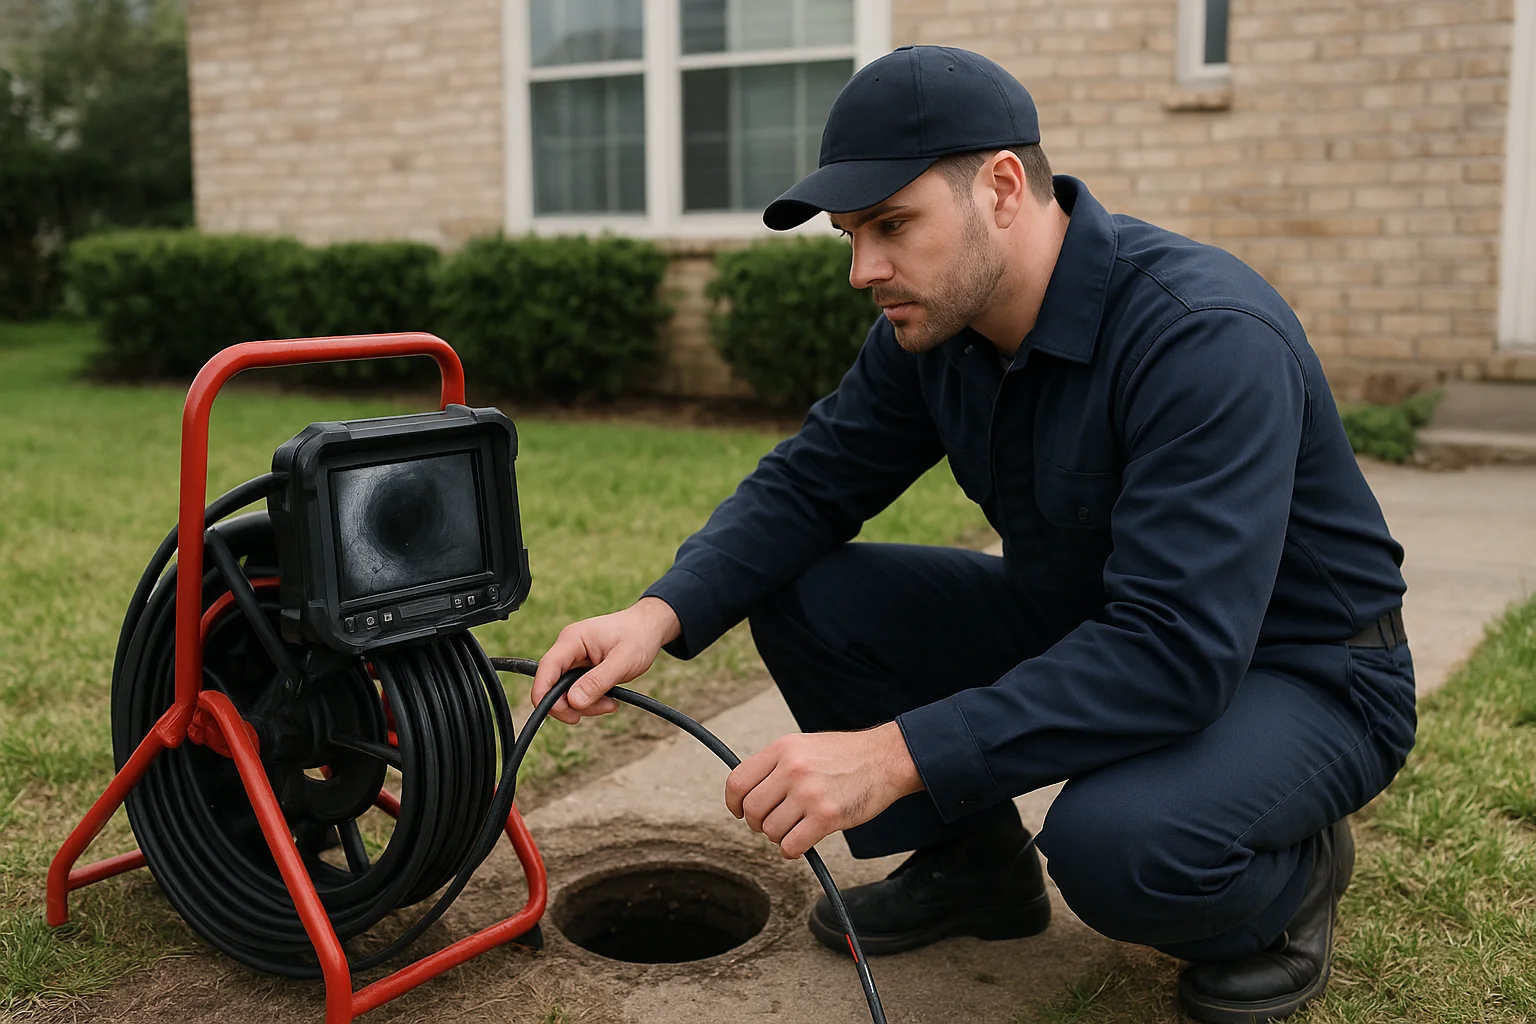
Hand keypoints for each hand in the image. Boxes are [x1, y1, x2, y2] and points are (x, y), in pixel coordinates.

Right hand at [531, 597, 680, 724]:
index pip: (547, 668)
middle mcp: (568, 649)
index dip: (543, 693)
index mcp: (572, 639)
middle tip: (603, 708)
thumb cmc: (638, 636)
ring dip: (586, 705)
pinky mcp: (580, 669)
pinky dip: (590, 701)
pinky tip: (608, 699)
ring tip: (611, 703)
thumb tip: (574, 701)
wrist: (648, 628)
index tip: (557, 714)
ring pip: (566, 693)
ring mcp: (573, 659)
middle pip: (553, 686)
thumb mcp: (623, 662)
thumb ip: (597, 682)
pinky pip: (576, 691)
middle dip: (574, 704)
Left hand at [724, 723, 924, 858]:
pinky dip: (792, 850)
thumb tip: (747, 793)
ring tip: (795, 827)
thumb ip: (775, 765)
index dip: (734, 803)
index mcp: (782, 749)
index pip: (737, 782)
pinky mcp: (826, 817)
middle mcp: (792, 769)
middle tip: (772, 823)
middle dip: (758, 823)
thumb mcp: (803, 746)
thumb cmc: (845, 755)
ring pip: (771, 831)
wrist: (885, 759)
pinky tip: (803, 841)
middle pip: (751, 810)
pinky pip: (791, 846)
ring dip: (778, 836)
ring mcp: (809, 794)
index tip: (739, 812)